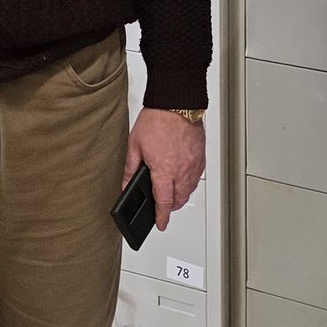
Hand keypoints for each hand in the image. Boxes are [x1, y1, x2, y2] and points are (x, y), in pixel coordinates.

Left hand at [124, 109, 206, 231]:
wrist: (177, 103)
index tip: (160, 224)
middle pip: (179, 200)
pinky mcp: (201, 156)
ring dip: (181, 195)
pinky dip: (189, 182)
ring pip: (190, 190)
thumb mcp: (135, 145)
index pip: (164, 202)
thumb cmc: (157, 119)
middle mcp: (182, 170)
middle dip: (171, 207)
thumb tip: (125, 185)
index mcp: (164, 170)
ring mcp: (193, 164)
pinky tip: (182, 177)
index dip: (162, 217)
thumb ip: (130, 169)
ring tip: (171, 193)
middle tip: (163, 207)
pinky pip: (196, 177)